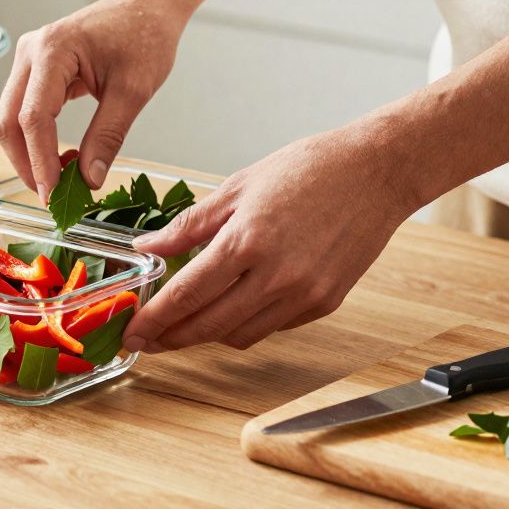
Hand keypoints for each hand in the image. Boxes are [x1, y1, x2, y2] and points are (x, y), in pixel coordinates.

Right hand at [0, 0, 186, 199]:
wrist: (146, 4)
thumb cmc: (144, 36)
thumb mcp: (134, 91)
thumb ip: (108, 136)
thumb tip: (90, 181)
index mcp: (52, 50)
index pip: (34, 117)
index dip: (40, 161)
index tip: (54, 195)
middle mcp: (30, 52)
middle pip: (9, 121)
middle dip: (27, 163)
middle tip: (54, 196)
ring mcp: (28, 60)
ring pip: (10, 119)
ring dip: (30, 154)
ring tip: (63, 179)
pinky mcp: (35, 70)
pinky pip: (24, 111)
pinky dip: (37, 140)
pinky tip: (63, 158)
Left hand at [122, 125, 419, 352]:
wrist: (377, 172)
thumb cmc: (310, 169)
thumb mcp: (238, 187)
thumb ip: (189, 225)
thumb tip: (147, 246)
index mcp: (247, 241)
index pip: (187, 294)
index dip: (154, 318)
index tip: (132, 330)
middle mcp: (277, 276)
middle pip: (209, 326)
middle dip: (171, 338)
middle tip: (147, 338)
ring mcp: (304, 294)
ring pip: (240, 335)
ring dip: (207, 335)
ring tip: (184, 324)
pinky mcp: (325, 303)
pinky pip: (273, 327)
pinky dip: (245, 323)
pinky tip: (231, 307)